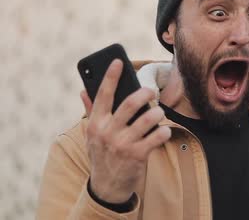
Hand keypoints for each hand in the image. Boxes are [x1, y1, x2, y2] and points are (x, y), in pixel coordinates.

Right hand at [80, 59, 171, 203]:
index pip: (103, 95)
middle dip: (145, 93)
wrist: (107, 187)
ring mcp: (123, 144)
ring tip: (159, 113)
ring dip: (158, 113)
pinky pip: (157, 136)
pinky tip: (164, 131)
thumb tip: (84, 89)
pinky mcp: (138, 155)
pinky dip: (164, 131)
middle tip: (151, 92)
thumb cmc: (102, 154)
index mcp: (96, 124)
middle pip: (130, 103)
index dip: (110, 76)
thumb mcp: (92, 135)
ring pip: (148, 119)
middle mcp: (108, 132)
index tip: (118, 61)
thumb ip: (91, 112)